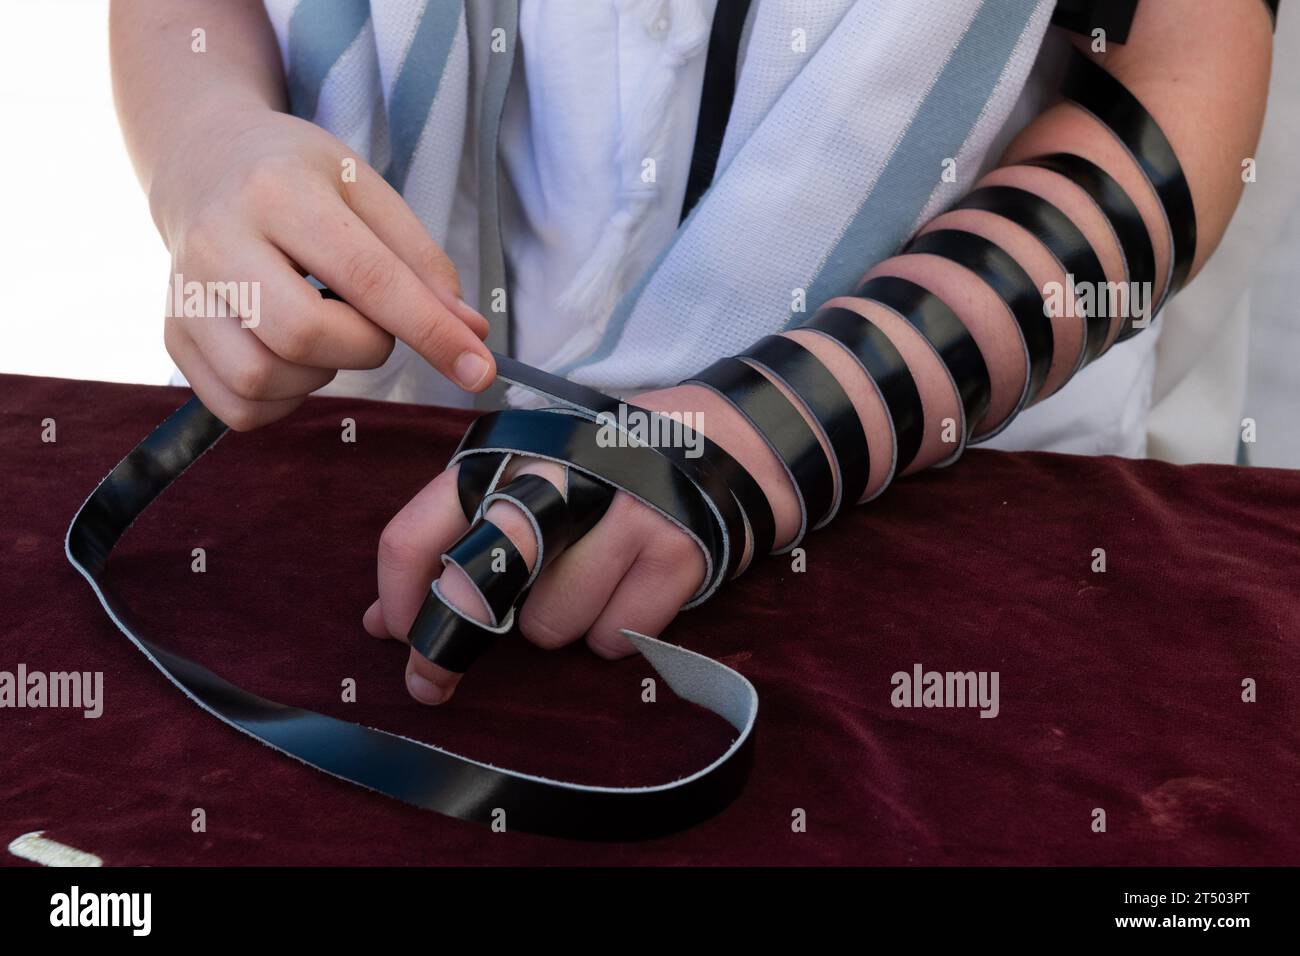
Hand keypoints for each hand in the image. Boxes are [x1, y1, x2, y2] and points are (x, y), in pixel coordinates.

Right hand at [151, 105, 494, 430]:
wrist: (200, 162)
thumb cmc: (297, 179)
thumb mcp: (367, 191)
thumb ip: (423, 264)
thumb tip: (471, 337)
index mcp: (277, 191)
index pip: (366, 276)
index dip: (430, 331)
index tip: (480, 370)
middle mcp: (217, 242)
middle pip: (305, 336)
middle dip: (365, 347)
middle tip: (372, 322)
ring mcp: (184, 294)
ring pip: (264, 380)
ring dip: (321, 374)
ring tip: (323, 327)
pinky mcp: (171, 337)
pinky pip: (238, 409)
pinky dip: (284, 400)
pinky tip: (291, 356)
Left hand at [363, 384, 803, 704]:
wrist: (736, 436)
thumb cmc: (616, 464)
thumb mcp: (537, 479)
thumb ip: (464, 541)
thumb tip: (383, 622)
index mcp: (514, 453)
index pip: (422, 526)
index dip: (398, 596)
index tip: (395, 636)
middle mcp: (562, 478)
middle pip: (484, 583)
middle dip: (449, 646)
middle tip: (435, 682)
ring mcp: (624, 514)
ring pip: (550, 625)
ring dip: (561, 625)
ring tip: (593, 585)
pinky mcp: (676, 552)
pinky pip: (612, 638)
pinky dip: (615, 632)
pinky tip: (634, 591)